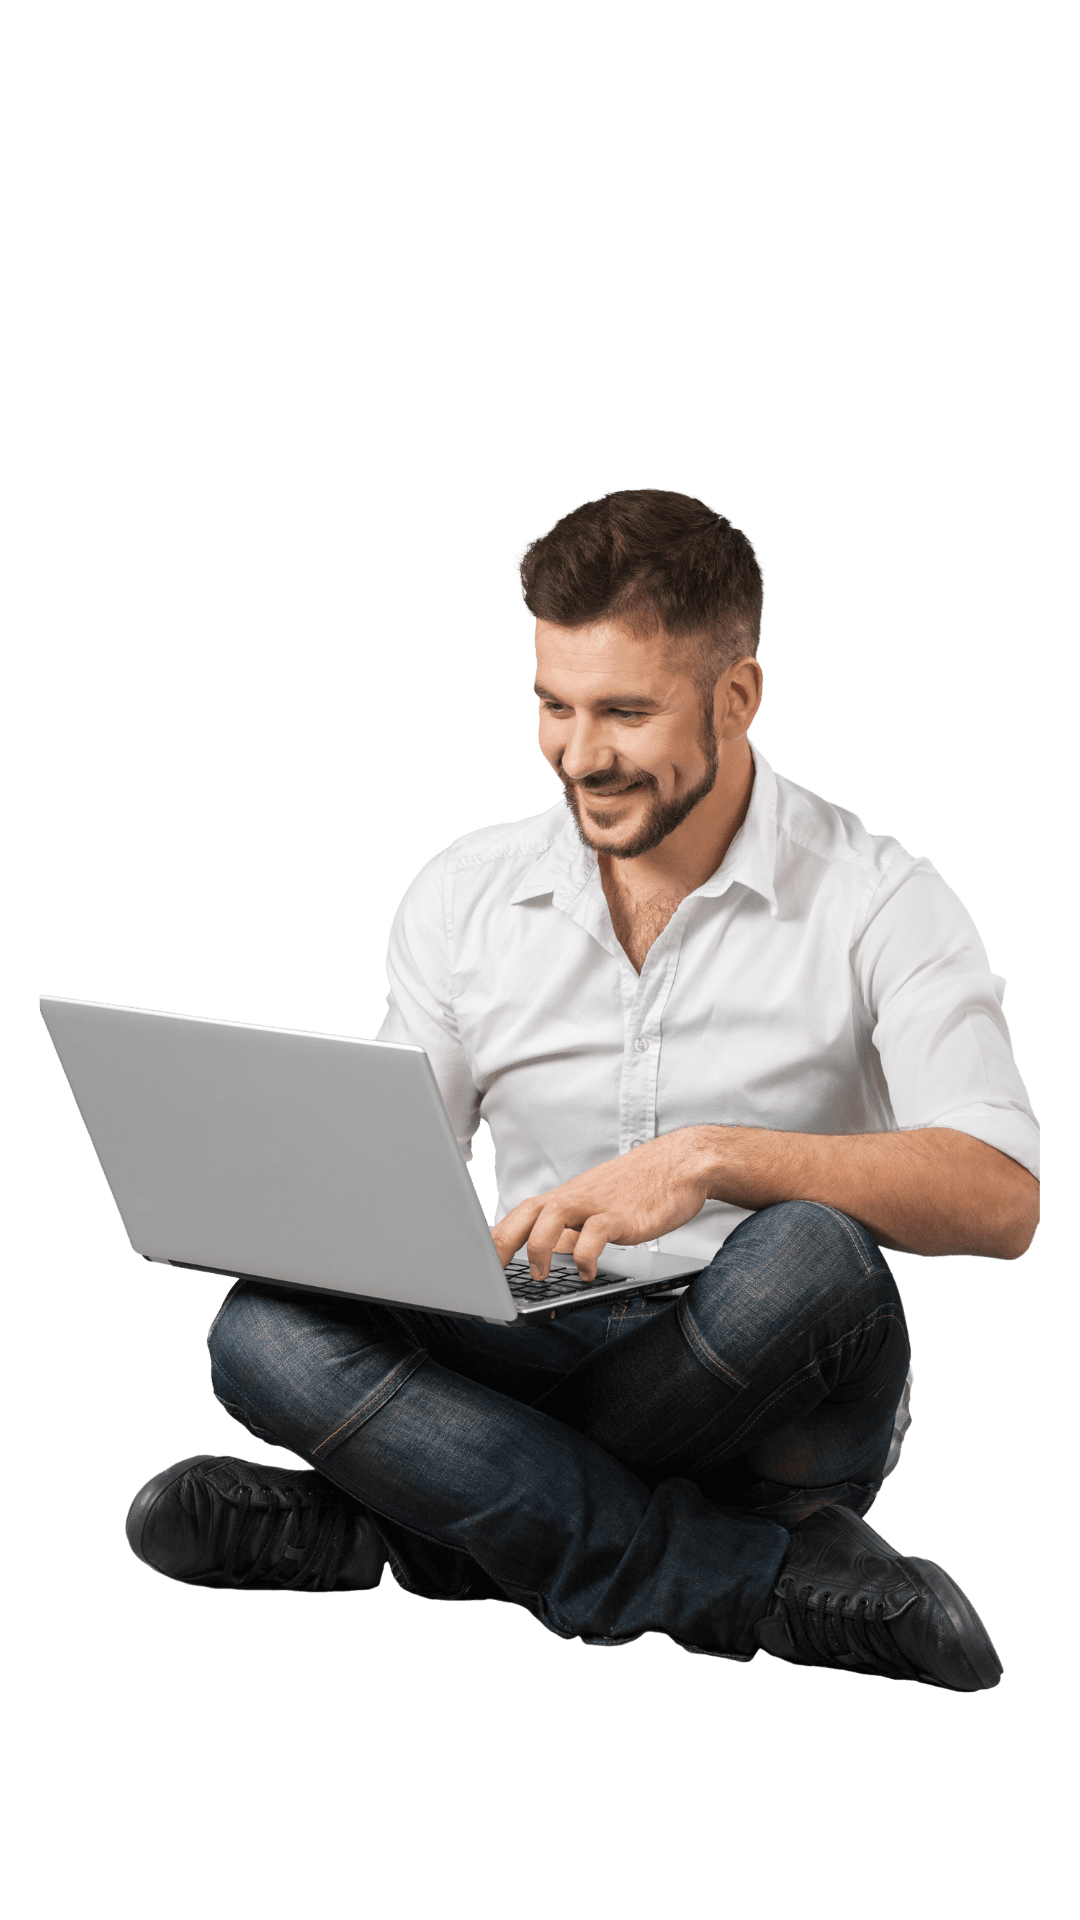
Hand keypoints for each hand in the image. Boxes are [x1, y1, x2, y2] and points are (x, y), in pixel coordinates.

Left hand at [490, 1129, 713, 1281]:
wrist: (681, 1165)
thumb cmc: (640, 1188)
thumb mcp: (598, 1207)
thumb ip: (573, 1226)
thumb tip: (549, 1248)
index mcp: (568, 1196)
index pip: (523, 1211)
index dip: (499, 1234)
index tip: (483, 1260)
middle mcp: (577, 1197)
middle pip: (528, 1211)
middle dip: (504, 1240)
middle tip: (494, 1271)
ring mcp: (598, 1204)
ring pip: (552, 1217)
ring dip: (538, 1247)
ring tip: (539, 1275)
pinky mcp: (621, 1215)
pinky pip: (595, 1234)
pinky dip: (585, 1257)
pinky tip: (588, 1272)